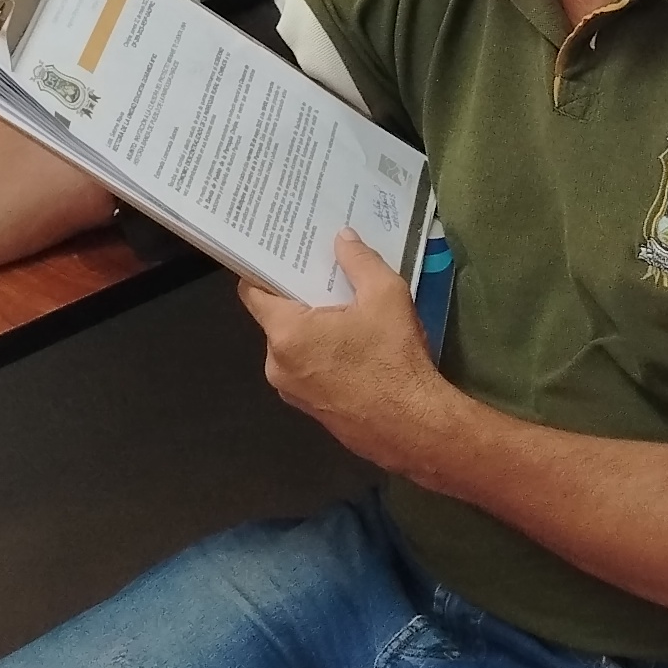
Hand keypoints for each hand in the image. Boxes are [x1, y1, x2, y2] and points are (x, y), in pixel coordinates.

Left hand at [236, 232, 457, 474]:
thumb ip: (360, 262)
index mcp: (286, 334)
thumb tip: (342, 238)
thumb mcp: (386, 296)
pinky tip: (353, 348)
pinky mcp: (311, 411)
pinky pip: (307, 371)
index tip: (281, 254)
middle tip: (324, 276)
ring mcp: (292, 392)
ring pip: (293, 347)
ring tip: (344, 311)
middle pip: (276, 318)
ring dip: (313, 329)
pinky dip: (322, 355)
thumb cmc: (394, 360)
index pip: (252, 291)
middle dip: (298, 298)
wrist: (415, 429)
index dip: (264, 269)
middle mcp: (278, 365)